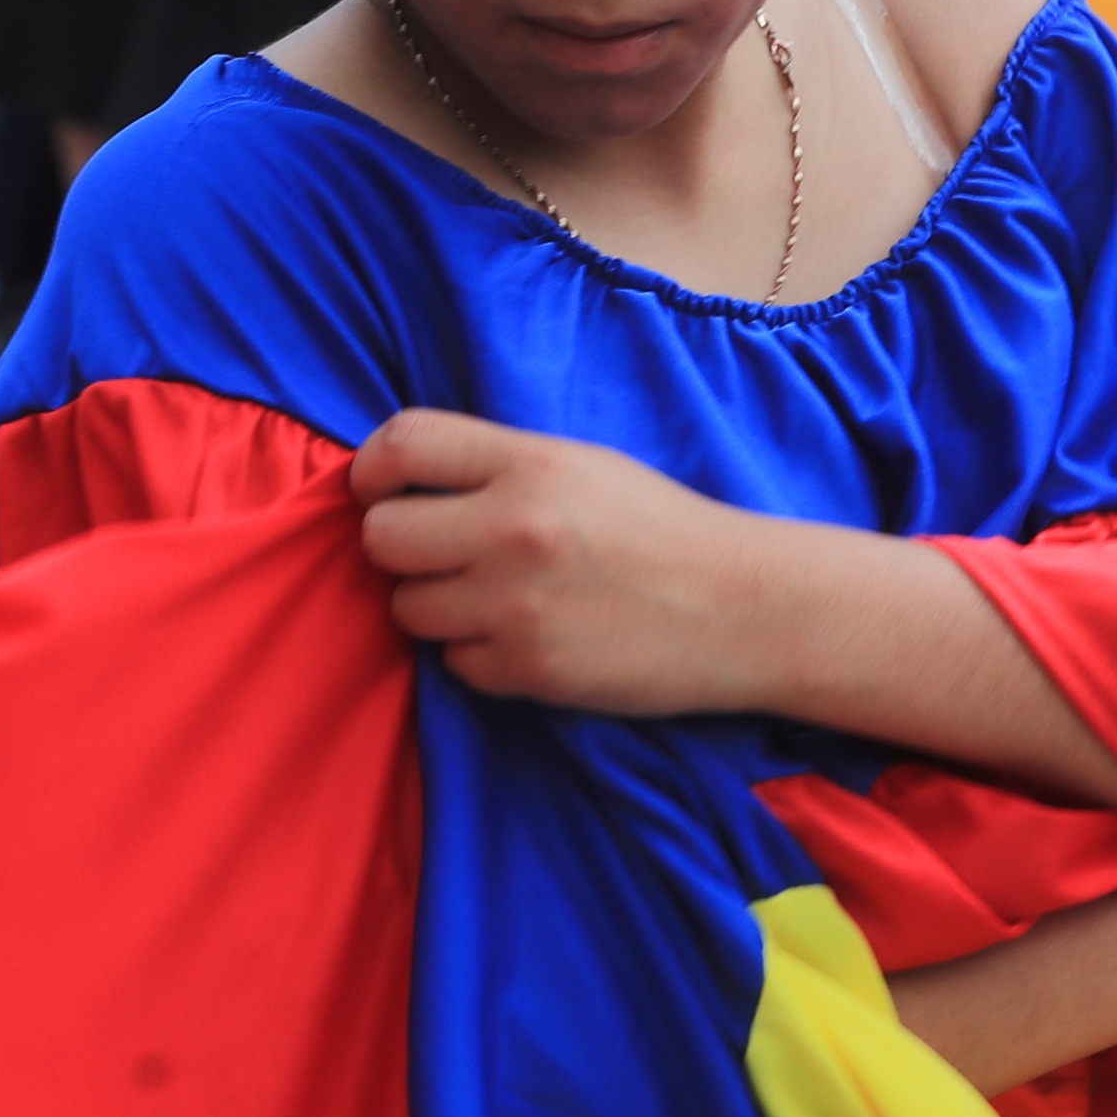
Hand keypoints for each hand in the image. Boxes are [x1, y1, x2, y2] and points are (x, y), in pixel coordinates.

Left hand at [353, 410, 776, 714]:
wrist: (742, 609)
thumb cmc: (661, 529)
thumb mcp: (581, 465)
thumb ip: (494, 467)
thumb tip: (401, 480)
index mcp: (528, 463)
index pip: (402, 445)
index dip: (373, 469)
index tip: (381, 489)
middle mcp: (511, 529)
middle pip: (382, 537)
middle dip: (401, 548)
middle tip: (442, 554)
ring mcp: (515, 605)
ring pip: (407, 608)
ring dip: (438, 607)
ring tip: (495, 599)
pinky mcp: (526, 670)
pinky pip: (454, 663)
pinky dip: (479, 655)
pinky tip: (530, 637)